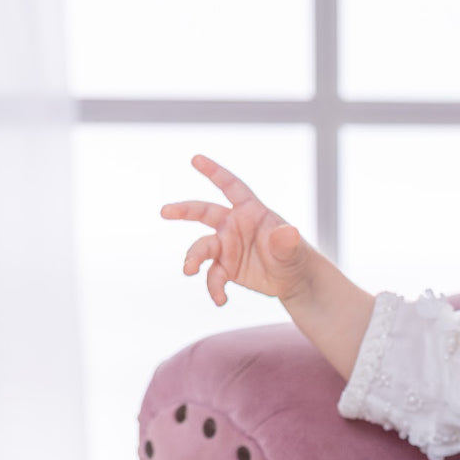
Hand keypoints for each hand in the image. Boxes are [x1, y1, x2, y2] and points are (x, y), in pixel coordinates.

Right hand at [161, 154, 314, 305]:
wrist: (293, 280)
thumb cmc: (294, 255)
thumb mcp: (292, 249)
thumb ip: (286, 240)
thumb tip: (287, 232)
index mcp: (251, 210)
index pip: (231, 186)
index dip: (214, 172)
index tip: (195, 158)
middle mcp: (233, 225)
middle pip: (203, 211)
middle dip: (183, 210)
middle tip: (165, 211)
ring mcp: (226, 246)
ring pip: (202, 247)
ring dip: (193, 258)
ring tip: (189, 270)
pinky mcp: (225, 267)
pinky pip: (212, 276)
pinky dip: (214, 288)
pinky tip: (221, 300)